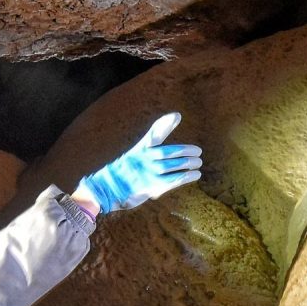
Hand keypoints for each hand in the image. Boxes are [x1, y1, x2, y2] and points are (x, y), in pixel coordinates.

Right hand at [76, 113, 202, 213]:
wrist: (108, 189)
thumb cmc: (125, 172)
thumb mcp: (135, 156)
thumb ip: (150, 151)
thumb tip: (164, 143)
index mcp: (141, 150)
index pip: (155, 134)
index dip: (166, 123)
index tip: (177, 116)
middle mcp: (145, 159)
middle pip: (170, 152)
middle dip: (186, 151)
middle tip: (198, 152)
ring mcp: (148, 173)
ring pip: (174, 166)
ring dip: (189, 164)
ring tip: (198, 163)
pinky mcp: (152, 186)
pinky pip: (173, 180)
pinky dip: (186, 177)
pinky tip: (195, 175)